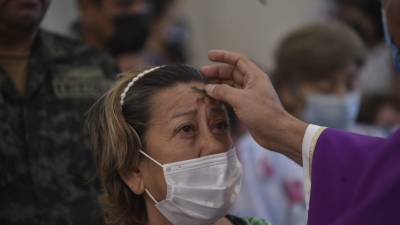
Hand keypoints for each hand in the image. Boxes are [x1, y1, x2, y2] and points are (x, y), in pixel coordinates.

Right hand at [201, 49, 306, 163]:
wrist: (277, 133)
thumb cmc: (263, 114)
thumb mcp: (240, 99)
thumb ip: (223, 91)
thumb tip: (209, 87)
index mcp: (255, 76)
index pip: (238, 60)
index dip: (223, 56)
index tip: (209, 56)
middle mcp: (253, 84)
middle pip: (232, 72)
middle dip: (217, 72)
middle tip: (202, 74)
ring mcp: (250, 96)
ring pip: (231, 85)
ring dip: (218, 85)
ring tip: (205, 87)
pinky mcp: (247, 107)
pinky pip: (232, 97)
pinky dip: (222, 96)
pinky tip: (212, 99)